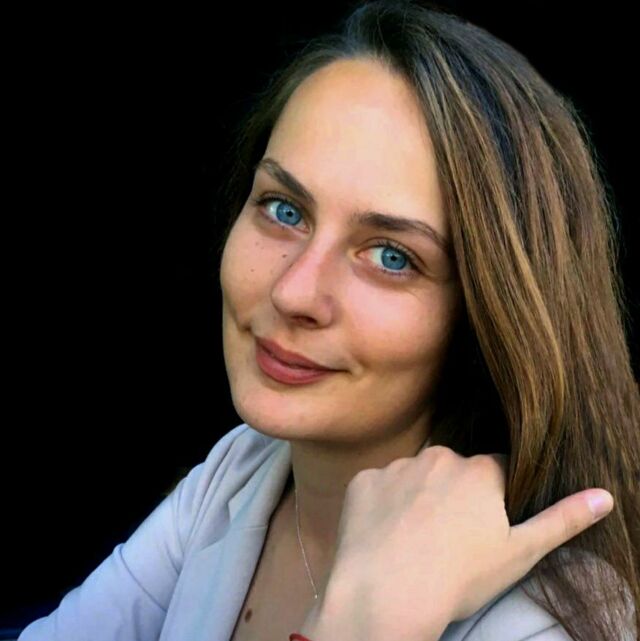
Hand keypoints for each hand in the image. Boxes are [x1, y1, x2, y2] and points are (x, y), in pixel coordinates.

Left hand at [314, 446, 613, 636]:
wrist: (388, 592)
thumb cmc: (460, 576)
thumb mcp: (521, 552)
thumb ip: (563, 519)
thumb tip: (604, 496)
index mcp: (478, 470)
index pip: (495, 470)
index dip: (493, 497)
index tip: (484, 524)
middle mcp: (438, 457)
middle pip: (452, 471)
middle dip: (454, 493)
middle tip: (447, 536)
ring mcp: (396, 467)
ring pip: (414, 477)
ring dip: (417, 497)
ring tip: (414, 538)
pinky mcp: (364, 480)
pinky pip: (379, 487)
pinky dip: (383, 504)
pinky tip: (384, 534)